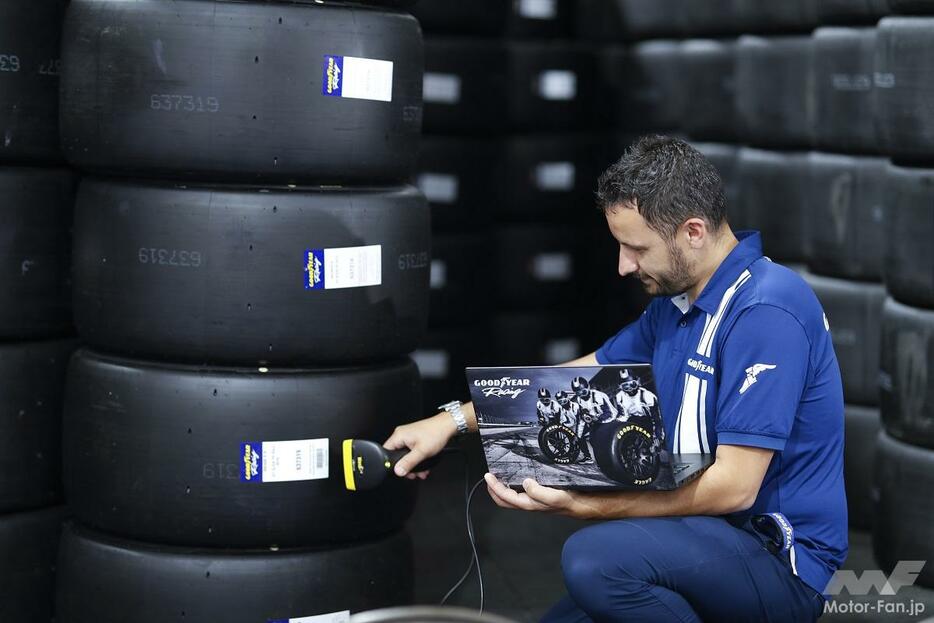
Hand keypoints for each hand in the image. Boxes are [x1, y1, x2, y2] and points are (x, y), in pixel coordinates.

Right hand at [383, 412, 456, 479]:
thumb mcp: (421, 452)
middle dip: (406, 467)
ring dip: (413, 465)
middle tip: (413, 474)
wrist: (447, 426)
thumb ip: (408, 462)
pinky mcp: (414, 438)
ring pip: (405, 455)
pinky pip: (411, 451)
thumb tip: (398, 470)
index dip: (392, 464)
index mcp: (399, 435)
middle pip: (396, 455)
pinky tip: (423, 465)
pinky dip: (416, 459)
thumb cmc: (436, 433)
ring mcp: (408, 436)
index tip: (400, 471)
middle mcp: (401, 435)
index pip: (387, 452)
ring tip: (421, 472)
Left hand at [483, 473, 604, 518]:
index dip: (495, 487)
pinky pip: (521, 492)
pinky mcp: (539, 495)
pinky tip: (516, 477)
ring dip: (502, 488)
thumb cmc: (569, 501)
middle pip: (505, 500)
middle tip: (488, 477)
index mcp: (530, 504)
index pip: (506, 498)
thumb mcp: (554, 496)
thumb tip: (525, 483)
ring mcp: (534, 500)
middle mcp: (529, 503)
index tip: (488, 476)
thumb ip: (538, 492)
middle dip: (494, 490)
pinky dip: (513, 485)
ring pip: (512, 497)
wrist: (583, 504)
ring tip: (498, 477)